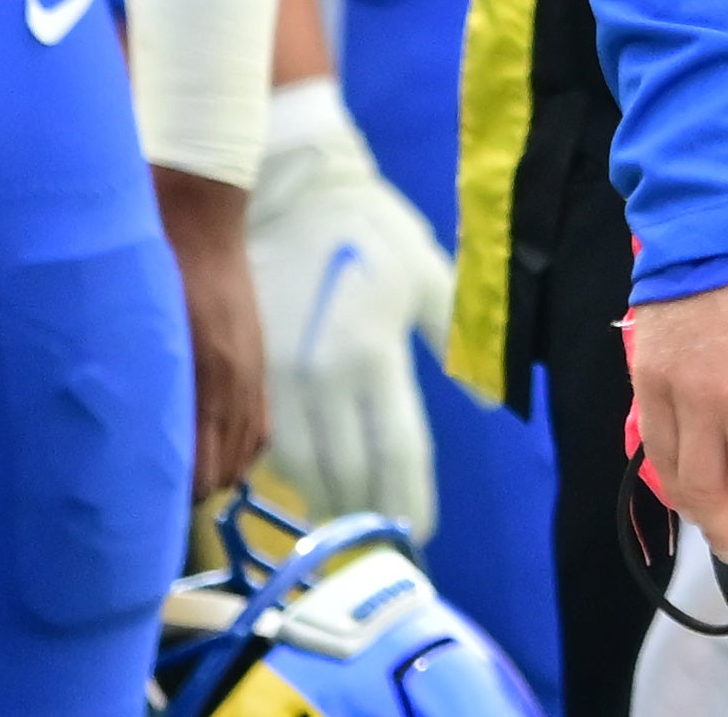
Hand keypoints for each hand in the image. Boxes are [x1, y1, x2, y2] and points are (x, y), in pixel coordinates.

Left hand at [157, 166, 270, 493]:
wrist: (195, 219)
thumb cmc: (146, 273)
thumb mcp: (128, 336)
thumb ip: (126, 389)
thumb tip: (105, 445)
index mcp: (199, 382)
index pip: (193, 474)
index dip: (163, 501)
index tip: (132, 510)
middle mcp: (231, 386)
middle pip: (217, 474)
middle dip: (186, 492)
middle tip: (148, 495)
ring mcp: (250, 375)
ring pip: (241, 456)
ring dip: (214, 471)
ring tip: (180, 476)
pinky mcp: (258, 364)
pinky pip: (260, 429)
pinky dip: (240, 449)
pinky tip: (215, 448)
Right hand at [246, 80, 452, 534]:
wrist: (285, 188)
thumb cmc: (368, 227)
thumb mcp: (427, 273)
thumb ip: (456, 341)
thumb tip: (487, 405)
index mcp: (374, 353)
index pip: (396, 452)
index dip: (408, 499)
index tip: (421, 532)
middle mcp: (322, 376)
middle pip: (348, 473)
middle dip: (369, 514)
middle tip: (385, 540)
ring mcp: (274, 377)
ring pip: (300, 468)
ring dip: (327, 503)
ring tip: (347, 524)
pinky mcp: (240, 371)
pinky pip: (264, 442)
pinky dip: (288, 473)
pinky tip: (304, 484)